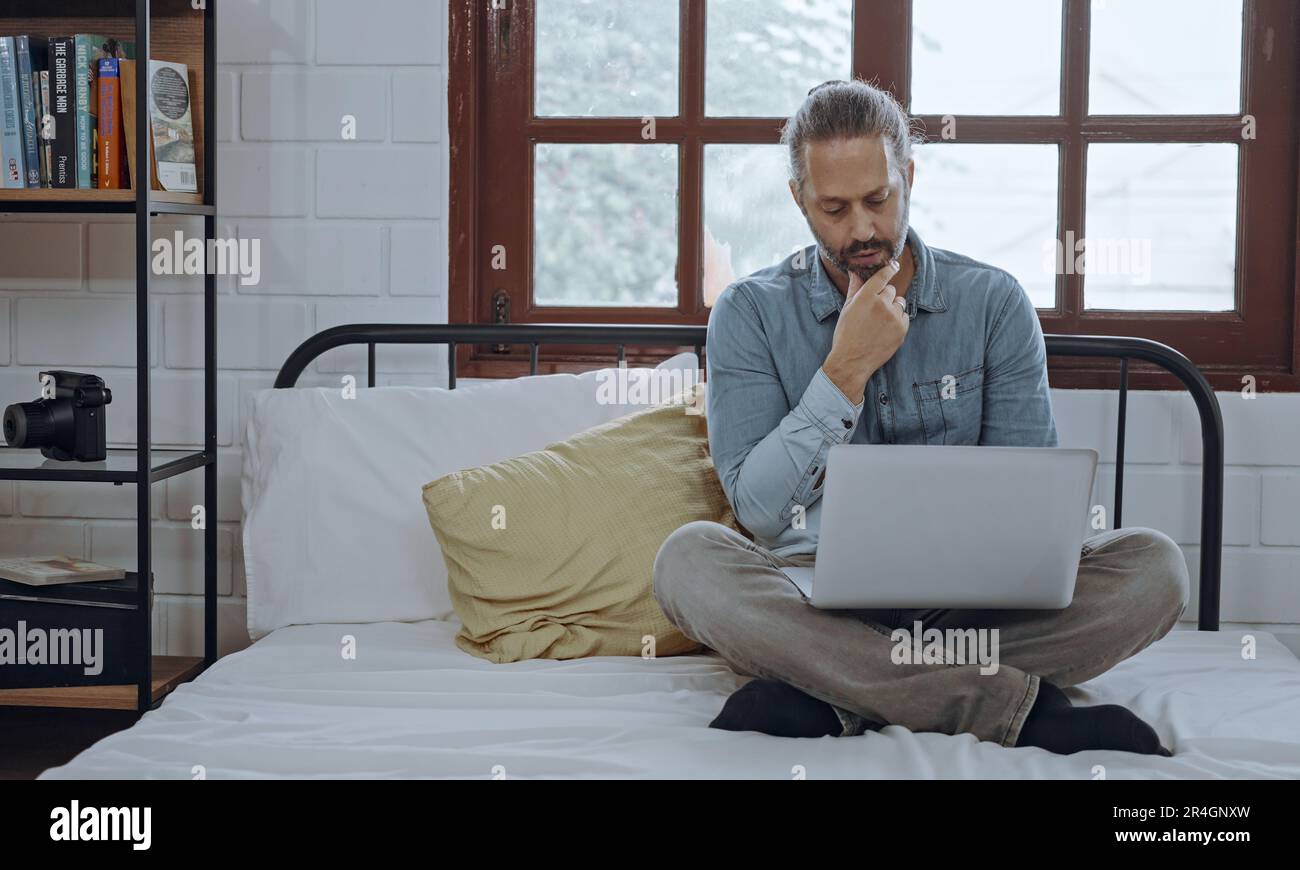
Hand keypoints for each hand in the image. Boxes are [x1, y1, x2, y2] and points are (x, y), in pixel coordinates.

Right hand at [822, 260, 909, 403]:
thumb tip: (855, 272)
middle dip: (885, 297)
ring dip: (893, 308)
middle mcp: (882, 304)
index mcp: (866, 296)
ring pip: (900, 303)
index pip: (883, 276)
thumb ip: (855, 288)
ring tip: (880, 322)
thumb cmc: (846, 334)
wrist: (852, 360)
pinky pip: (905, 317)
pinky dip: (898, 321)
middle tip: (874, 311)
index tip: (894, 266)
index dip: (890, 269)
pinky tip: (885, 330)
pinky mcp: (902, 329)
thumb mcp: (847, 309)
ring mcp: (893, 317)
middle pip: (891, 290)